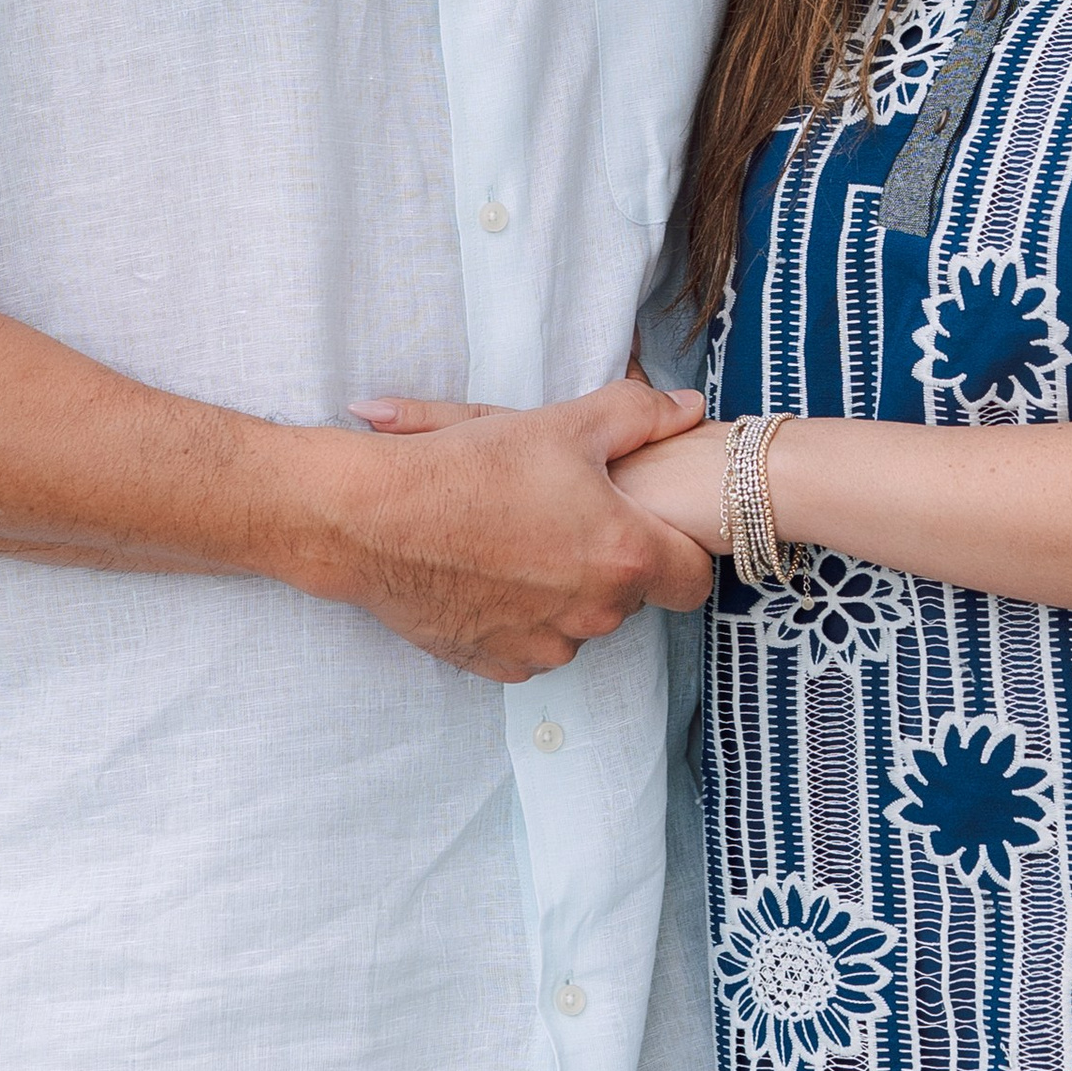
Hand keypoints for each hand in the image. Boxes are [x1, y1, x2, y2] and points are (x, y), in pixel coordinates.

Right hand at [319, 381, 713, 679]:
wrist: (376, 519)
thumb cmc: (472, 467)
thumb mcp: (566, 423)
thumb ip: (641, 415)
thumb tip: (691, 408)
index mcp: (624, 556)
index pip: (695, 579)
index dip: (682, 550)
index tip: (653, 527)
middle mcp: (594, 613)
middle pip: (634, 597)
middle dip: (615, 562)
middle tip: (571, 516)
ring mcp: (545, 645)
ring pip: (582, 622)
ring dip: (569, 591)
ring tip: (524, 539)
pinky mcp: (499, 663)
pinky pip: (534, 644)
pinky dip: (524, 616)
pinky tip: (494, 572)